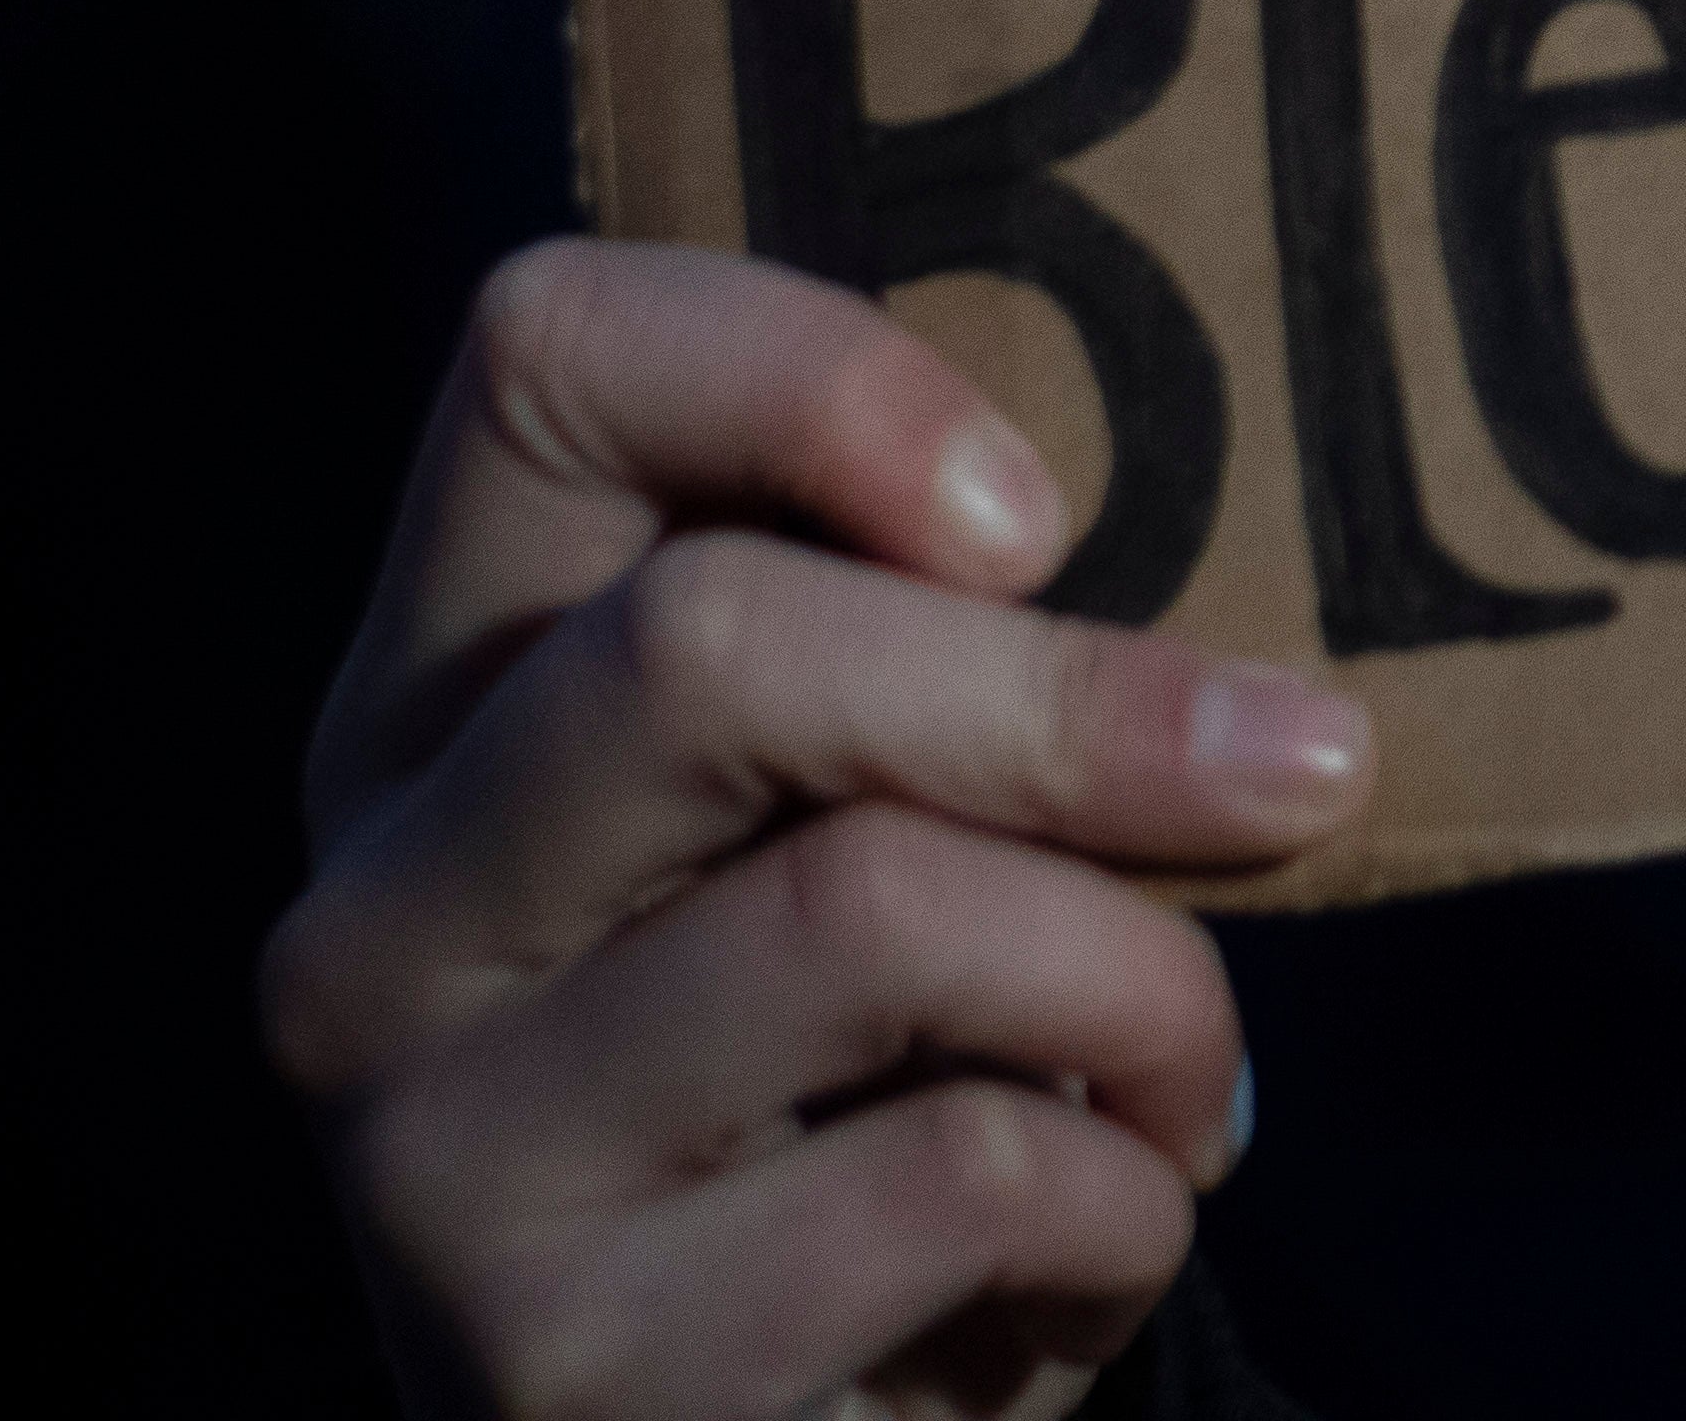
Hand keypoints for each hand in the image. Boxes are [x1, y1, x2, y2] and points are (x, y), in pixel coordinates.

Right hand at [270, 243, 1377, 1419]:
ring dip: (1143, 987)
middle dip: (1067, 703)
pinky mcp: (561, 1362)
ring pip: (869, 907)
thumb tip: (1143, 560)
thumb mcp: (869, 836)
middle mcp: (378, 915)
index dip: (813, 378)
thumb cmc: (862, 1100)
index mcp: (438, 711)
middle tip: (1307, 769)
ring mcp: (436, 1153)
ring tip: (1192, 1078)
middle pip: (701, 644)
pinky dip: (1123, 1202)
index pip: (534, 364)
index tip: (1040, 515)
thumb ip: (927, 662)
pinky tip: (1090, 1256)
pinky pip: (953, 1170)